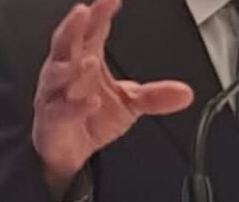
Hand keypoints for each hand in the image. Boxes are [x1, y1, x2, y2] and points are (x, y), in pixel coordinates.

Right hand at [32, 0, 193, 193]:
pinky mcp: (53, 120)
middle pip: (66, 43)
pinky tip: (92, 102)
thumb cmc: (91, 116)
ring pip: (60, 75)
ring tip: (91, 61)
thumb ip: (155, 96)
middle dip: (74, 27)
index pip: (92, 30)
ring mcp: (57, 94)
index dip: (101, 12)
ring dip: (74, 68)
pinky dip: (76, 106)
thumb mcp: (130, 104)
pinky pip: (63, 111)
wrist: (69, 150)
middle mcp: (67, 71)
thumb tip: (185, 93)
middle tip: (85, 12)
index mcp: (85, 57)